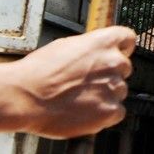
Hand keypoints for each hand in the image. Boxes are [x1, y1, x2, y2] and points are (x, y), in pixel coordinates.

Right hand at [13, 26, 136, 137]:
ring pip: (119, 91)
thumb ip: (88, 49)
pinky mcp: (110, 111)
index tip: (117, 54)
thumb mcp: (65, 46)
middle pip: (124, 68)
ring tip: (80, 99)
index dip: (122, 48)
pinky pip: (117, 112)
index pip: (128, 39)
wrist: (26, 96)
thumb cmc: (38, 72)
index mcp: (102, 42)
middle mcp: (113, 62)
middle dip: (109, 75)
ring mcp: (113, 87)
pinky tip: (85, 111)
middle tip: (88, 83)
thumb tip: (95, 55)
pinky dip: (104, 114)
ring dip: (105, 95)